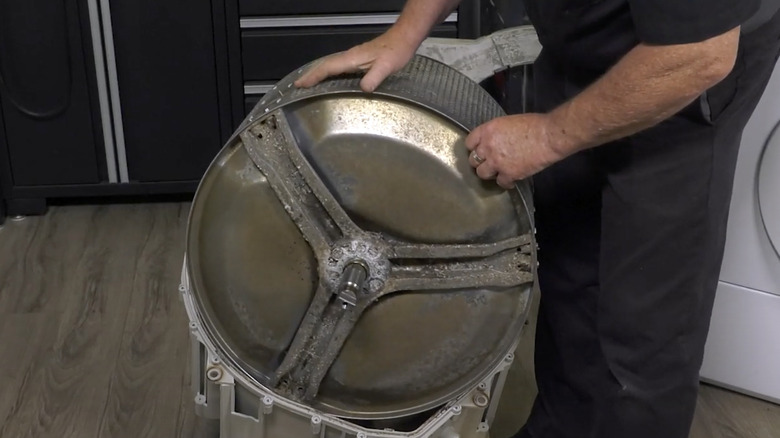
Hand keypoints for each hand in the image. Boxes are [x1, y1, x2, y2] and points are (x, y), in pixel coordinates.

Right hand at [295, 31, 416, 91]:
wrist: (403, 38)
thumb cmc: (396, 51)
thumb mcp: (387, 66)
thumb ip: (374, 77)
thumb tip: (363, 89)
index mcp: (352, 58)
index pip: (328, 68)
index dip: (313, 76)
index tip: (301, 84)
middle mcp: (350, 56)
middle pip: (325, 65)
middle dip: (310, 74)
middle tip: (298, 85)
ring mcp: (354, 56)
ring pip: (330, 64)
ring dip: (318, 73)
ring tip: (308, 82)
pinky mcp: (359, 58)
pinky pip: (338, 65)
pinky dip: (328, 71)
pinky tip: (330, 77)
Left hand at [465, 114, 566, 188]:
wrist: (549, 136)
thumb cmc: (534, 124)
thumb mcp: (509, 122)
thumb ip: (497, 133)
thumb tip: (497, 140)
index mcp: (488, 130)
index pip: (470, 142)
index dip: (474, 148)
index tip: (480, 151)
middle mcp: (488, 147)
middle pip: (473, 160)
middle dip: (481, 161)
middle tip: (489, 162)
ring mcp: (496, 162)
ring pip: (482, 173)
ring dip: (490, 173)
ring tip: (498, 172)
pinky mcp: (508, 174)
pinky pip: (501, 183)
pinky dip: (506, 183)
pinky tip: (511, 181)